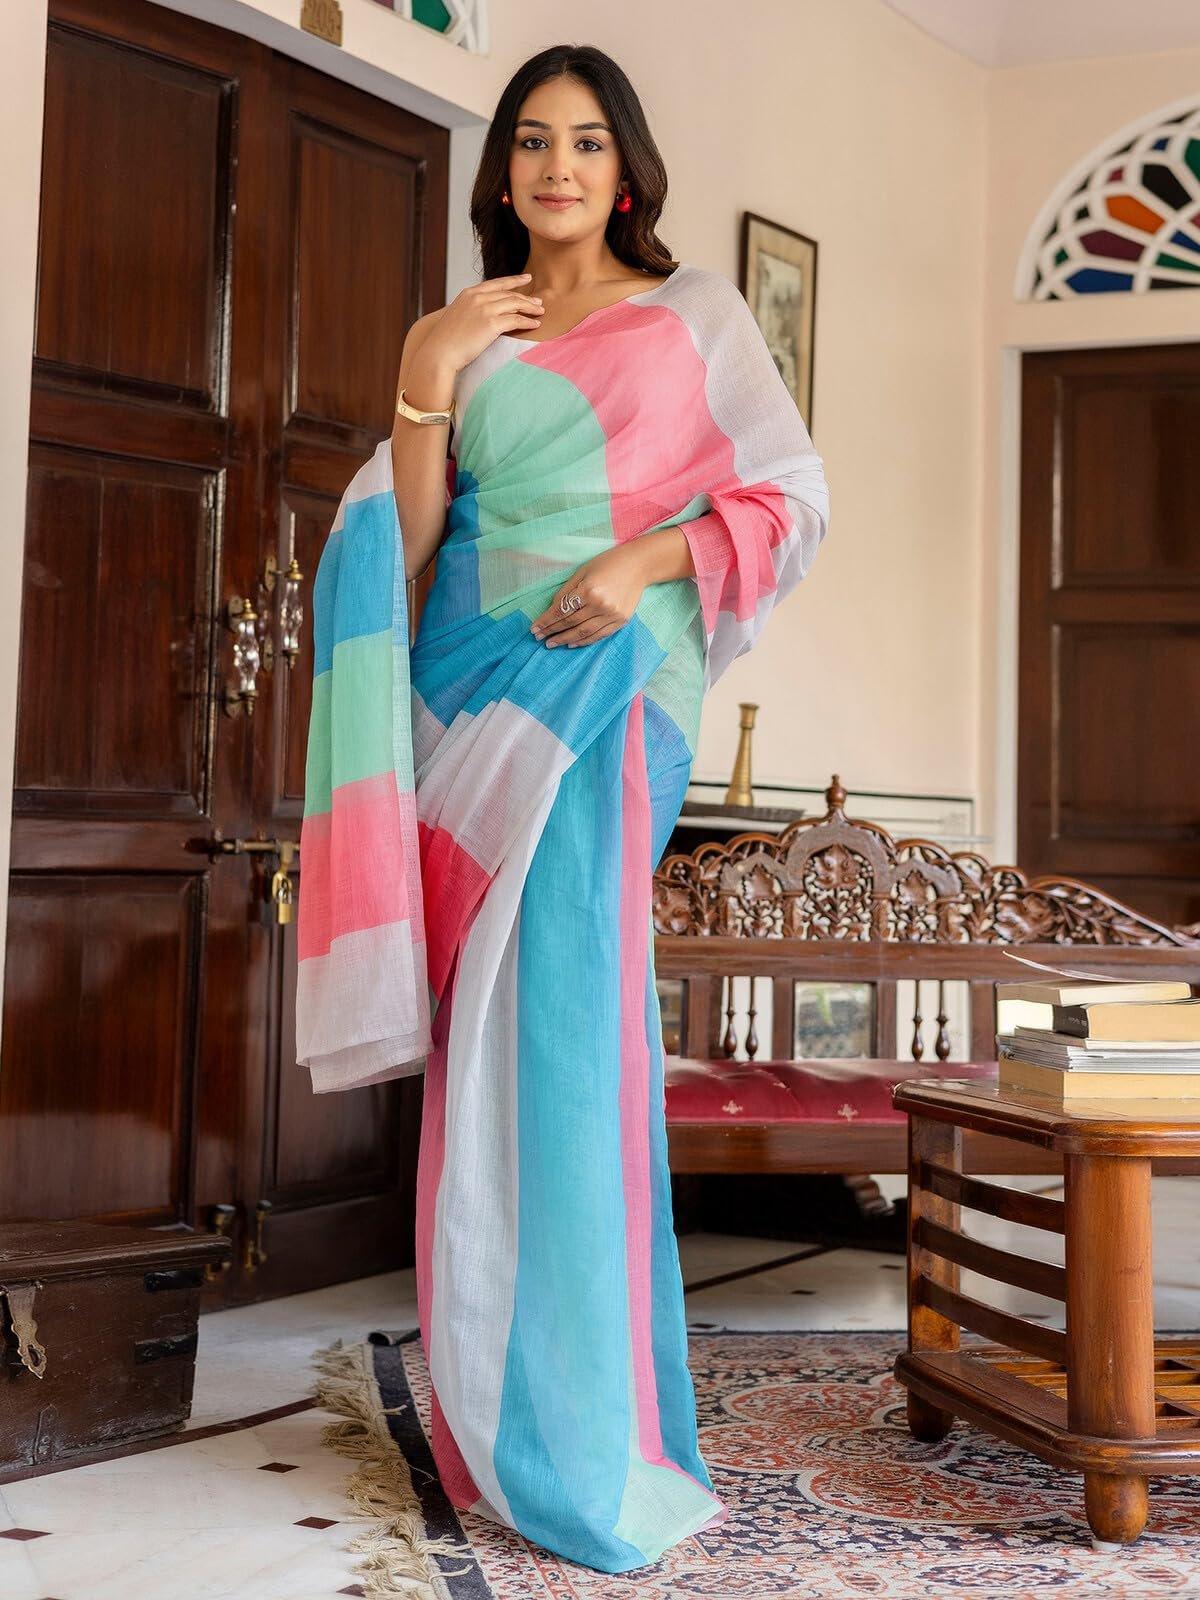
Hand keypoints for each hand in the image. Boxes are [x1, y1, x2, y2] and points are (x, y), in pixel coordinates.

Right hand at [419, 274, 544, 372]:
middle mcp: (477, 297)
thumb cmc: (446, 341)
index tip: (527, 279)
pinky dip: (527, 322)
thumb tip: (480, 316)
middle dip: (526, 297)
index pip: (496, 284)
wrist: (439, 353)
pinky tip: (535, 325)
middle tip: (539, 302)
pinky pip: (516, 320)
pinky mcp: (491, 323)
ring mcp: (484, 309)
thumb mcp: (457, 317)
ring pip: (515, 304)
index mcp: (469, 293)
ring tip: (541, 312)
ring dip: (530, 308)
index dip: (513, 280)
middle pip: (508, 293)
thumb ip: (470, 311)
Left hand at [530, 546, 649, 647]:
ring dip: (565, 639)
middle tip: (539, 638)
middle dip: (552, 631)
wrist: (639, 565)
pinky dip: (584, 641)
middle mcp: (600, 604)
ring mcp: (612, 615)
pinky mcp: (621, 621)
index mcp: (588, 590)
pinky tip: (572, 643)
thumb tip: (551, 611)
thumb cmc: (608, 563)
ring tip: (552, 643)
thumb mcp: (583, 571)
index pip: (561, 610)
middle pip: (570, 623)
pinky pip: (599, 635)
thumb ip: (567, 591)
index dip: (546, 621)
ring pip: (583, 633)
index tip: (534, 629)